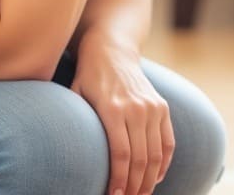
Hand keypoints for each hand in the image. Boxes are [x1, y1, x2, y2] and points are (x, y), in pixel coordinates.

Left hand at [71, 36, 174, 194]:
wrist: (112, 52)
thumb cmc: (88, 79)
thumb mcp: (75, 97)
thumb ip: (76, 123)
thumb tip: (64, 157)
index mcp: (114, 109)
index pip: (121, 155)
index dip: (119, 181)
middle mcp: (137, 109)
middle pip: (140, 159)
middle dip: (134, 186)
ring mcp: (153, 108)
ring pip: (156, 155)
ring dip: (149, 180)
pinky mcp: (162, 108)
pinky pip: (168, 142)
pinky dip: (164, 164)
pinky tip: (156, 178)